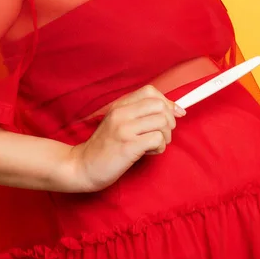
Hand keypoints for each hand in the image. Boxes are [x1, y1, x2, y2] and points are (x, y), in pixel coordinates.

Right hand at [67, 85, 185, 191]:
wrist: (82, 166)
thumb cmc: (106, 147)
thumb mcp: (120, 123)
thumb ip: (142, 114)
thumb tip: (177, 109)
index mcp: (119, 106)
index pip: (151, 91)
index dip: (167, 103)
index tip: (172, 116)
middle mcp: (121, 114)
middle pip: (160, 106)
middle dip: (169, 122)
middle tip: (160, 135)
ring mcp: (124, 129)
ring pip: (162, 122)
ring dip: (165, 137)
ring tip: (152, 145)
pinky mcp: (128, 146)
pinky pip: (158, 139)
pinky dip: (159, 148)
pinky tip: (148, 152)